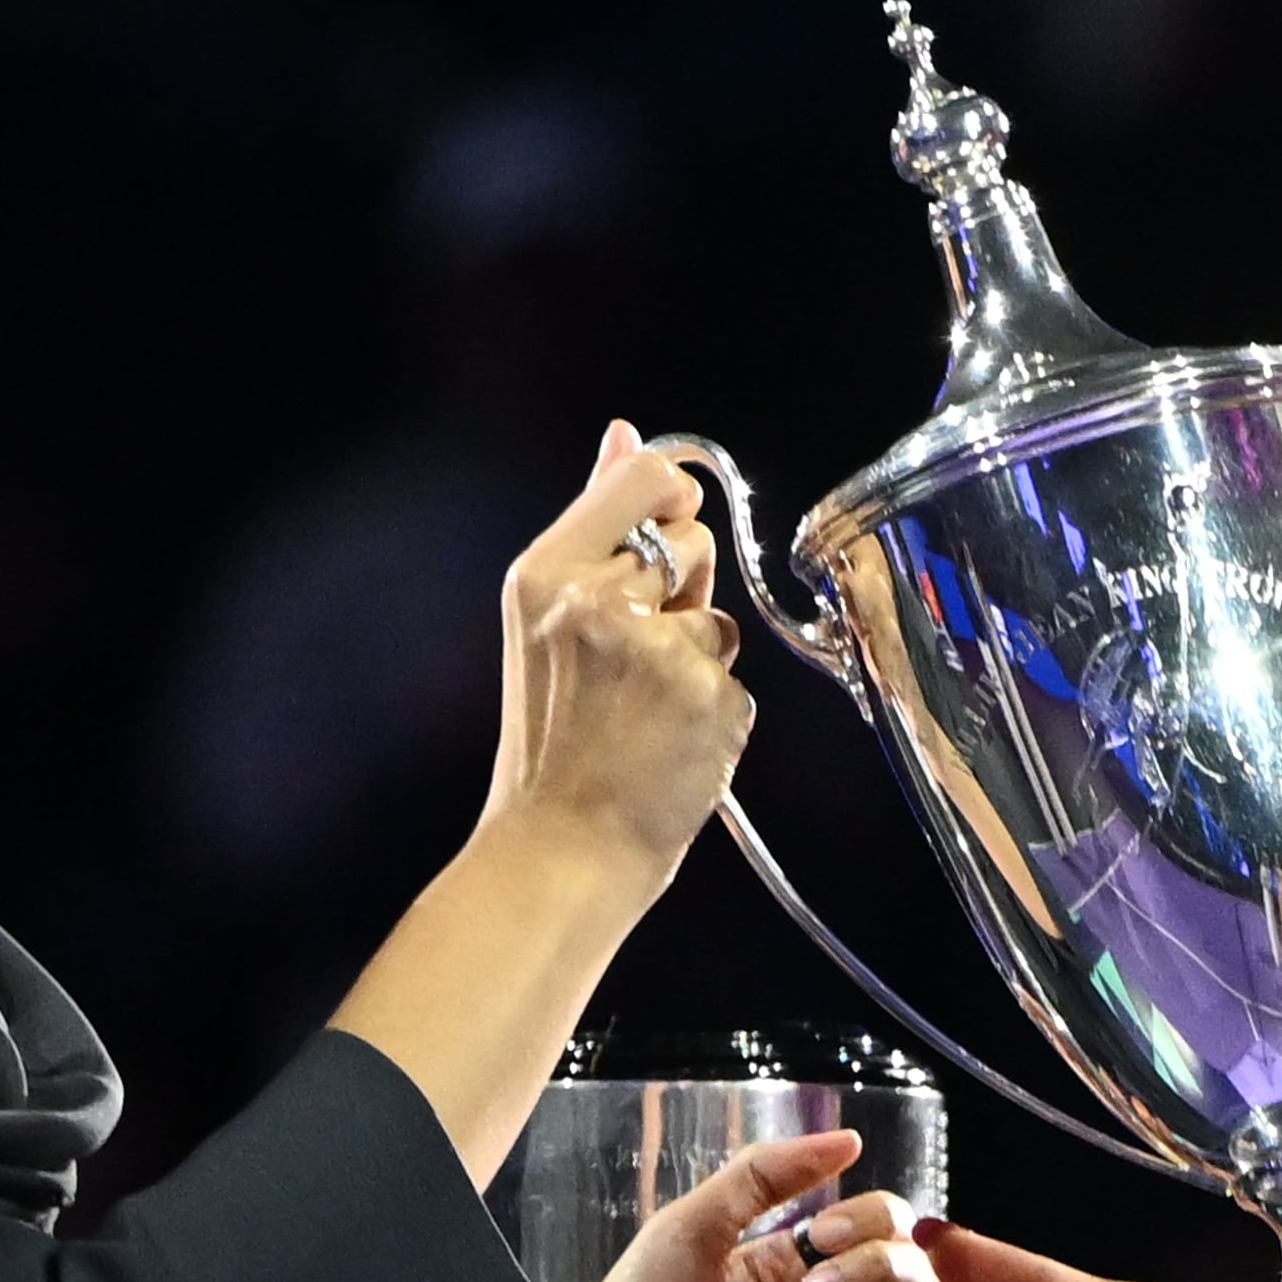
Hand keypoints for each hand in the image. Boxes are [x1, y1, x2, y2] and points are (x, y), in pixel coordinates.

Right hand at [482, 420, 753, 896]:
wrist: (559, 849)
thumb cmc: (552, 744)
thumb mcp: (546, 622)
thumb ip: (596, 522)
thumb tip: (622, 433)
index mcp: (546, 575)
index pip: (641, 478)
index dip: (671, 495)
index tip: (672, 521)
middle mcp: (598, 601)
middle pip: (690, 544)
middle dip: (682, 591)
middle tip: (634, 659)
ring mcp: (657, 650)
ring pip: (719, 619)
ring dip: (697, 660)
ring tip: (644, 714)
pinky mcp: (708, 697)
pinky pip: (735, 681)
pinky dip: (714, 715)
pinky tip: (669, 746)